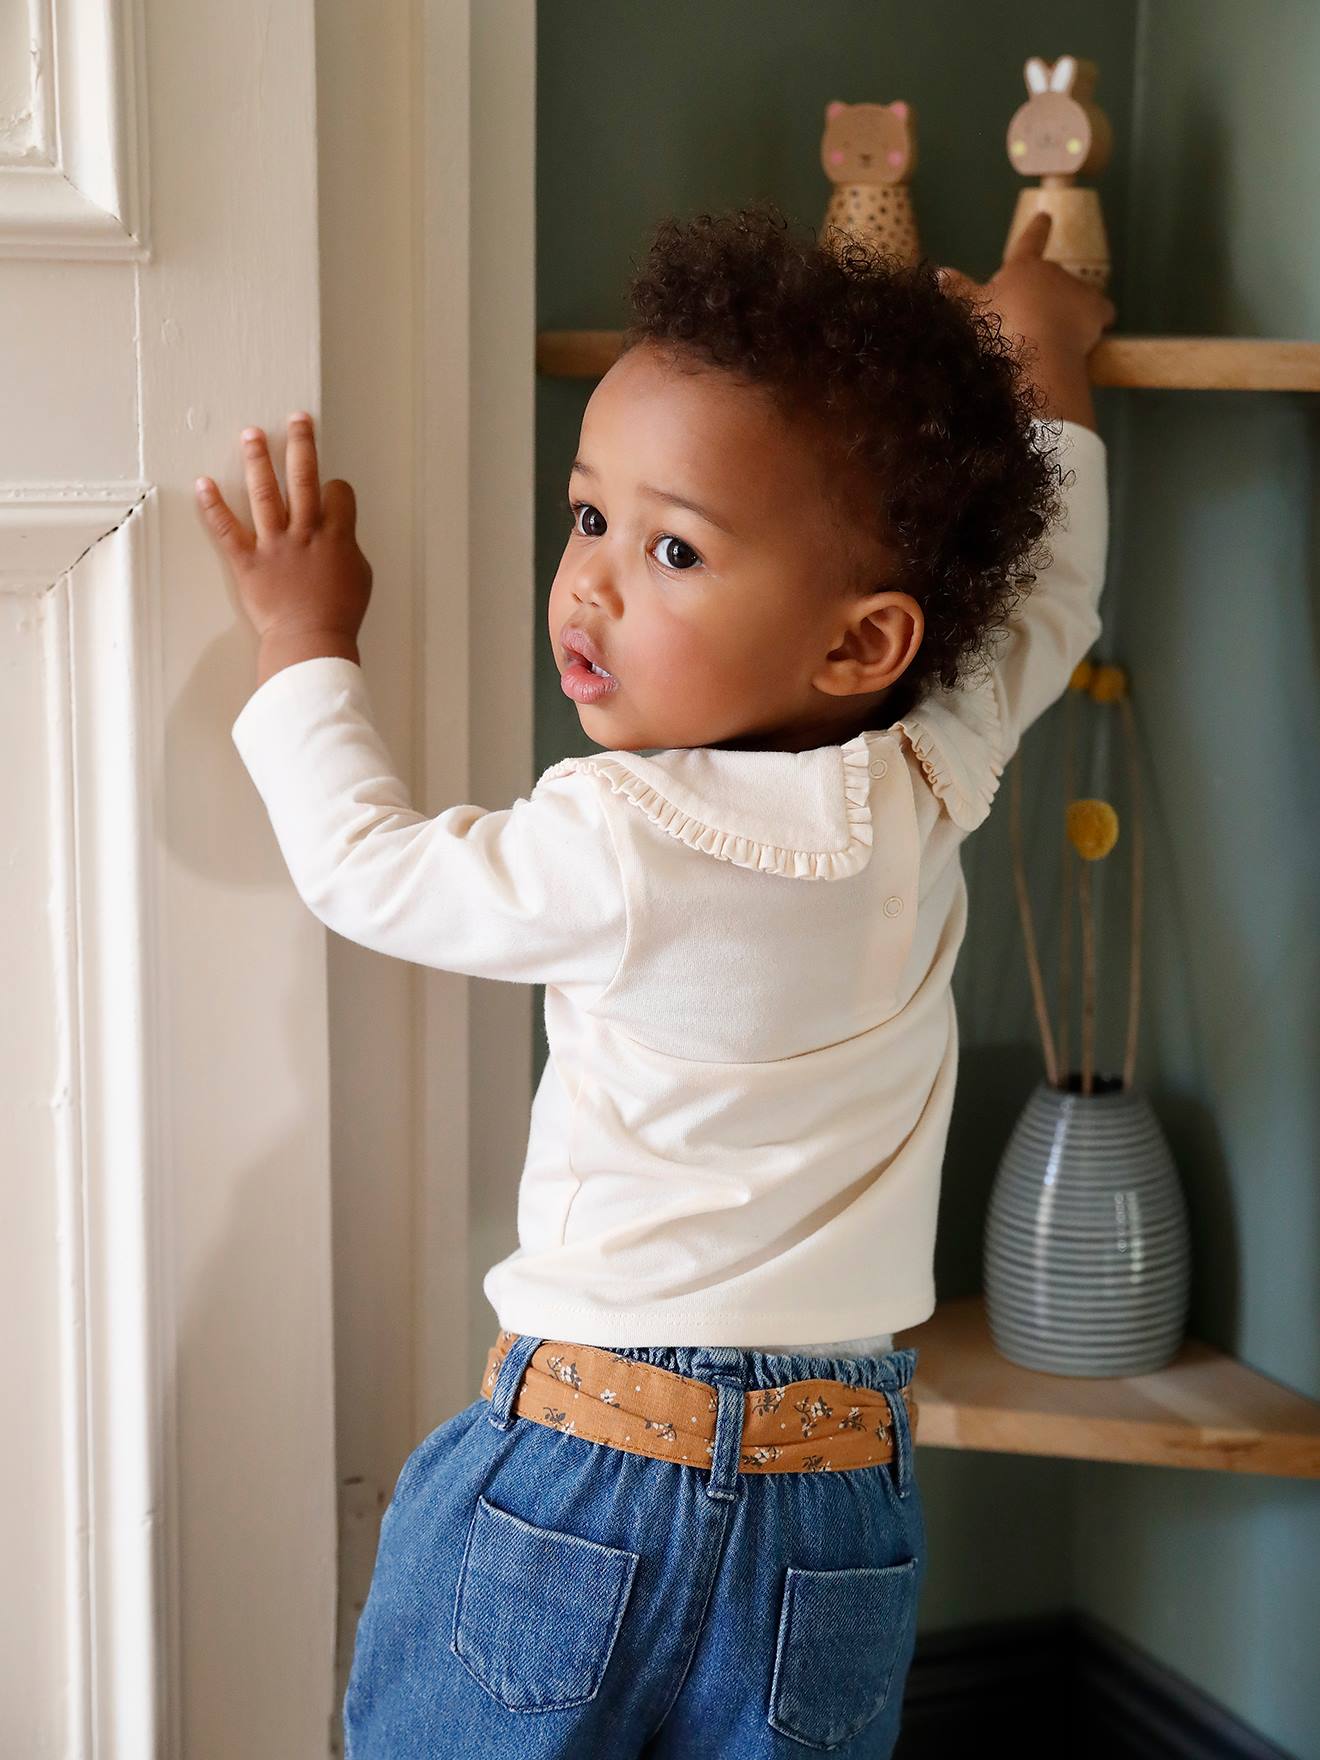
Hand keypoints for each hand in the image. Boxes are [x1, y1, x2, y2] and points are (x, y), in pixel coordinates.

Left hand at [195, 414, 372, 676]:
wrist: (311, 643)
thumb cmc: (338, 616)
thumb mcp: (359, 578)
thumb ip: (347, 548)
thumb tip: (338, 534)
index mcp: (338, 537)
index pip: (338, 493)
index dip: (336, 490)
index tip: (331, 493)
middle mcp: (306, 533)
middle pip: (305, 478)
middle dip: (302, 444)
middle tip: (297, 420)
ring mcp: (276, 545)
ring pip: (266, 493)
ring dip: (259, 460)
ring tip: (252, 434)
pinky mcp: (249, 562)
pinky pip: (227, 529)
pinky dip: (213, 506)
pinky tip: (202, 483)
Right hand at [935, 213, 1116, 425]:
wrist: (1036, 350)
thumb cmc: (1000, 327)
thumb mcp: (972, 308)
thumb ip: (958, 289)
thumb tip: (938, 273)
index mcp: (1023, 268)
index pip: (1029, 242)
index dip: (1037, 230)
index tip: (1045, 216)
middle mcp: (1053, 271)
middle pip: (1052, 279)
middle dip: (1046, 296)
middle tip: (1032, 324)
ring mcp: (1077, 288)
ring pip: (1076, 296)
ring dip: (1070, 309)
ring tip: (1058, 336)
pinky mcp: (1097, 308)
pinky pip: (1101, 312)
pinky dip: (1096, 320)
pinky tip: (1088, 336)